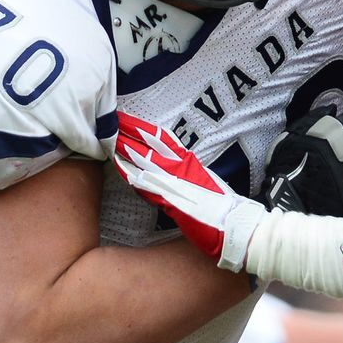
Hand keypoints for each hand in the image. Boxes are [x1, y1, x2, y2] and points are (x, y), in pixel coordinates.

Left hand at [114, 113, 264, 271]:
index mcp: (189, 161)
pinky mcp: (171, 200)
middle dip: (128, 131)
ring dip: (125, 148)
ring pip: (144, 159)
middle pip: (149, 143)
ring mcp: (175, 182)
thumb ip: (184, 174)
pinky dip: (130, 173)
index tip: (126, 118)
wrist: (235, 225)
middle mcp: (181, 166)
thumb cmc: (221, 207)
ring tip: (107, 137)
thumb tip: (169, 171)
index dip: (142, 127)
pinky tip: (117, 165)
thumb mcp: (202, 182)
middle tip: (109, 121)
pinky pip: (146, 184)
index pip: (161, 137)